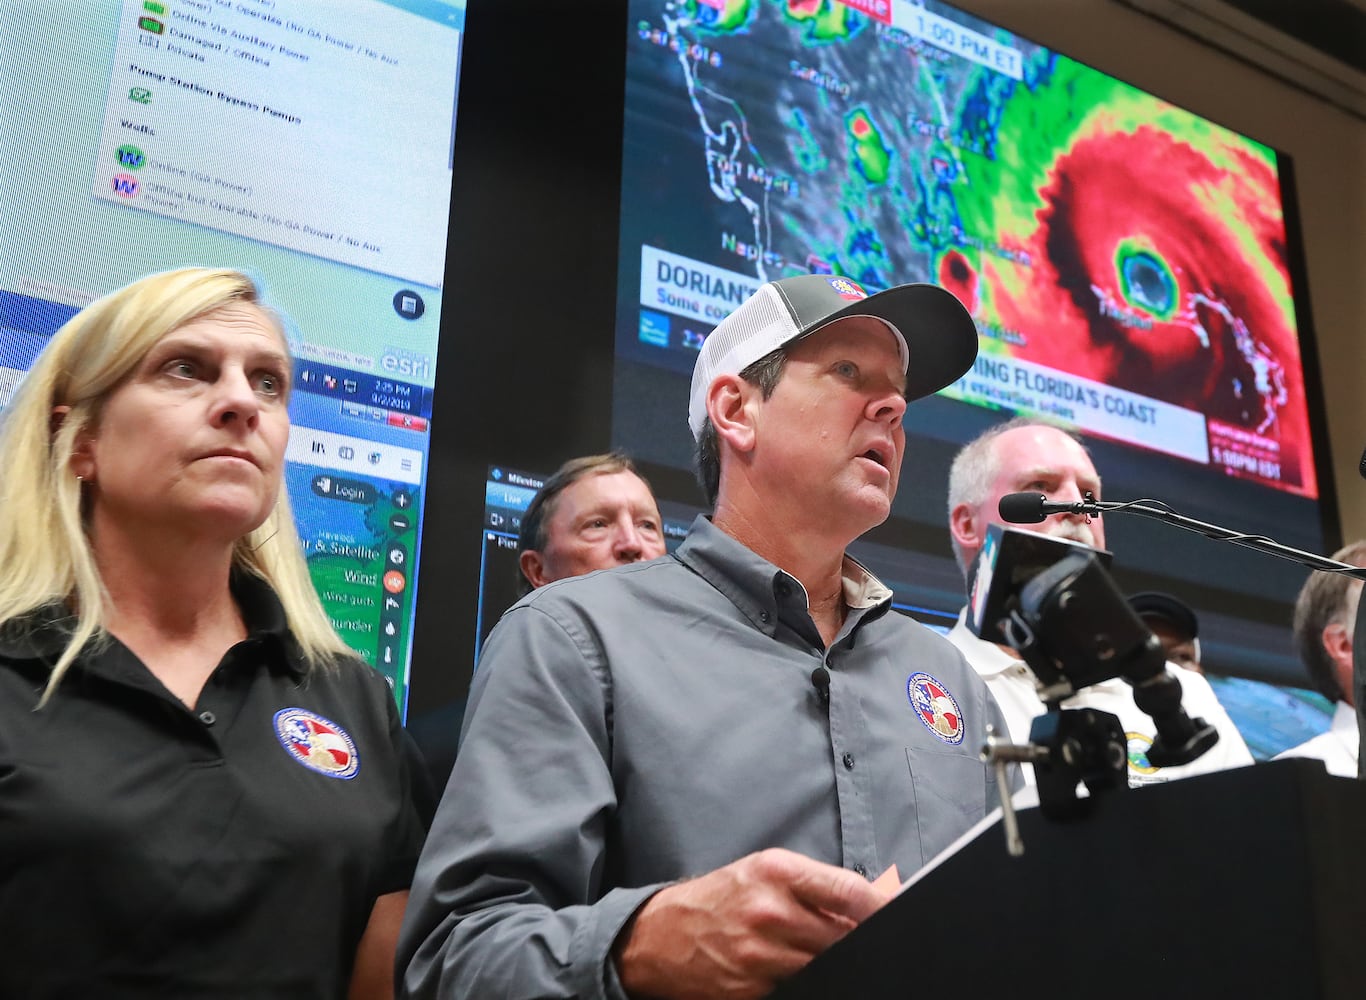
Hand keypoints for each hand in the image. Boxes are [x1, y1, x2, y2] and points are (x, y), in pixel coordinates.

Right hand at [612, 848, 887, 999]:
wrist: (659, 935)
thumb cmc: (719, 897)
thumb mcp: (762, 871)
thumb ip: (814, 886)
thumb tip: (870, 905)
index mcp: (775, 872)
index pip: (849, 891)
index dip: (883, 907)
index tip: (899, 913)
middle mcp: (769, 912)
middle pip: (844, 937)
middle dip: (861, 940)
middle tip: (872, 942)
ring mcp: (759, 957)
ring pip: (826, 968)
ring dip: (836, 964)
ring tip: (827, 954)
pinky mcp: (750, 992)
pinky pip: (799, 991)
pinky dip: (808, 983)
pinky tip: (802, 972)